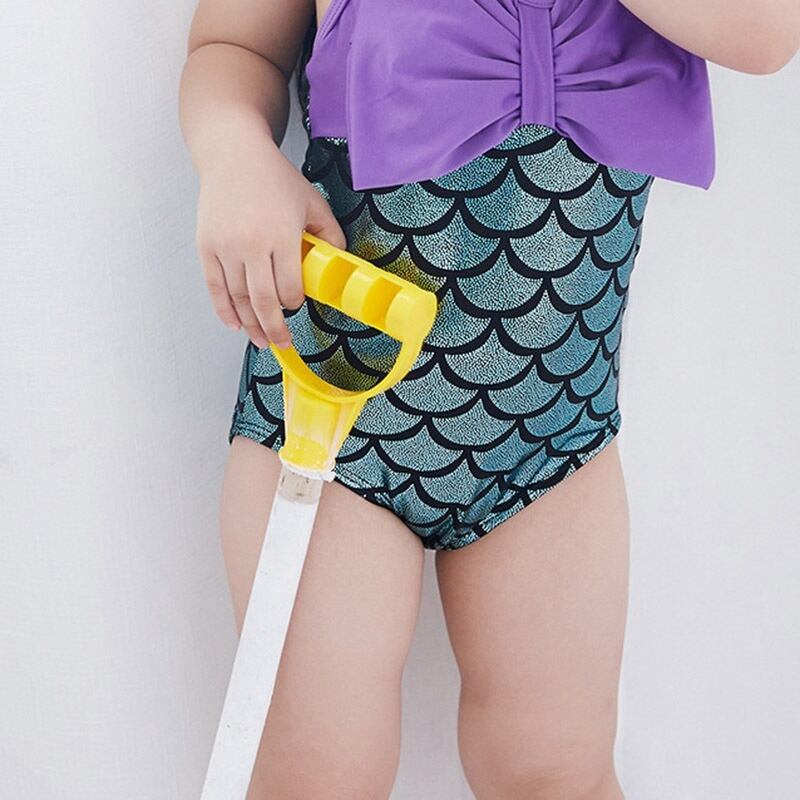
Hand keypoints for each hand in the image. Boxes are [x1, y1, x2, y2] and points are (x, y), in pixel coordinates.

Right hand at [195, 134, 345, 348]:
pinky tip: (235, 324)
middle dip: (274, 328)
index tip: (297, 305)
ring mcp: (226, 247)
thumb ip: (330, 233)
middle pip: (263, 301)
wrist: (233, 155)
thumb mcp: (312, 202)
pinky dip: (224, 310)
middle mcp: (251, 244)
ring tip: (260, 340)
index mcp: (281, 235)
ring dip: (250, 325)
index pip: (289, 287)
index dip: (295, 304)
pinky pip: (215, 287)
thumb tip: (340, 262)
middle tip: (282, 344)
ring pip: (238, 299)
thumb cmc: (274, 178)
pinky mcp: (207, 246)